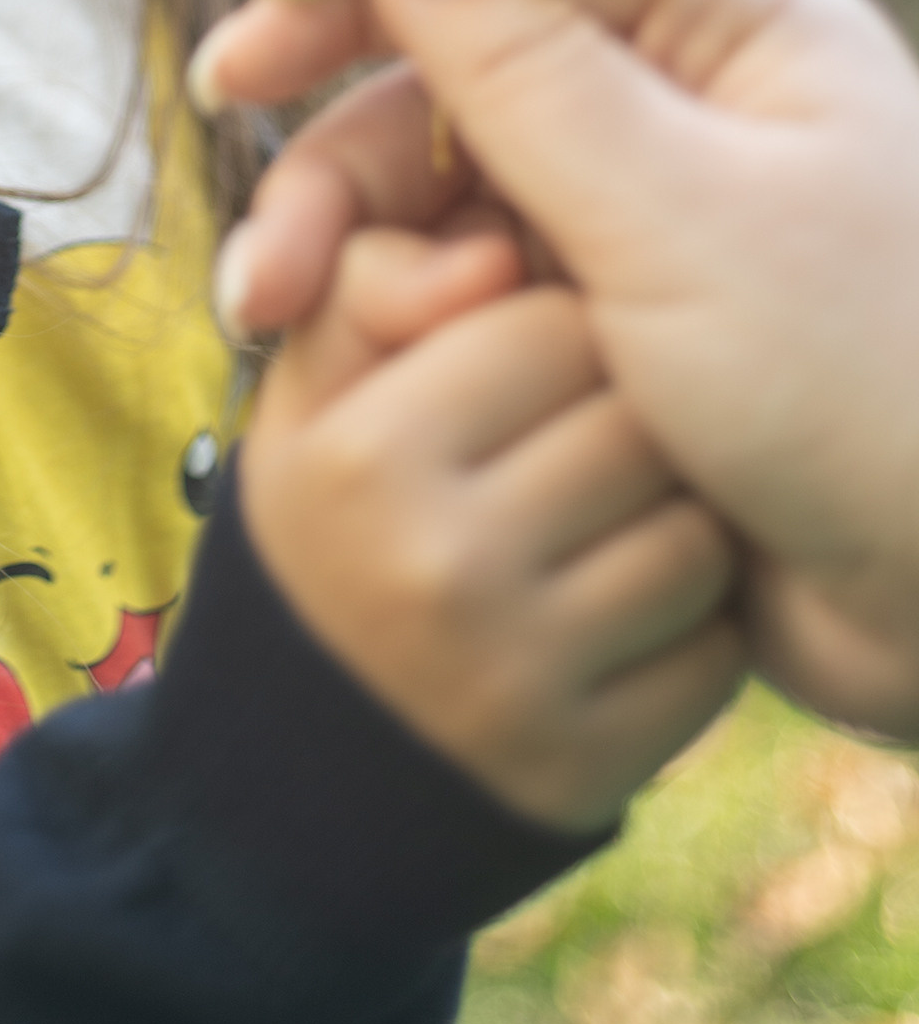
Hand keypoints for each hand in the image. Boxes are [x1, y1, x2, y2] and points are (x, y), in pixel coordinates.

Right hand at [200, 0, 918, 736]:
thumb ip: (513, 56)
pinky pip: (495, 292)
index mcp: (723, 22)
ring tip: (294, 345)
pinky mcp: (641, 328)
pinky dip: (424, 324)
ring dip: (372, 262)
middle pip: (457, 90)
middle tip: (262, 289)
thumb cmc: (870, 385)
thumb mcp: (672, 213)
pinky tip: (367, 373)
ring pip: (462, 198)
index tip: (239, 68)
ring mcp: (662, 214)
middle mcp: (688, 96)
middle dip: (346, 180)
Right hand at [239, 223, 742, 830]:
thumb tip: (497, 253)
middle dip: (618, 423)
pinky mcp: (582, 770)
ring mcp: (513, 678)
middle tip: (570, 458)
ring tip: (598, 540)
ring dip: (667, 530)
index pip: (550, 323)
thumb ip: (374, 282)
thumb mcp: (311, 391)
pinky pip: (714, 654)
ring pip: (691, 538)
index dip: (556, 336)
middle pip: (632, 424)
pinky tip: (618, 630)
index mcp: (361, 455)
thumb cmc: (334, 523)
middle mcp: (434, 565)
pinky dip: (689, 636)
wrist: (308, 761)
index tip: (527, 376)